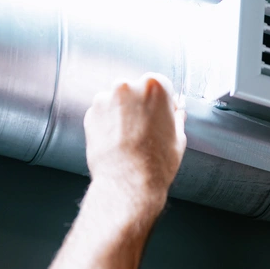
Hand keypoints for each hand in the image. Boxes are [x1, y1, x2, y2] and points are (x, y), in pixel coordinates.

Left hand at [83, 73, 186, 217]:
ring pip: (118, 102)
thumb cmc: (155, 164)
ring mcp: (105, 99)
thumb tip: (177, 115)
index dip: (164, 102)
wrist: (128, 183)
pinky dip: (109, 124)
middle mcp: (127, 86)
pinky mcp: (90, 114)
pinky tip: (119, 142)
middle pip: (136, 90)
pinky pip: (103, 114)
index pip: (161, 85)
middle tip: (147, 129)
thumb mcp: (178, 139)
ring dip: (123, 115)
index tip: (163, 112)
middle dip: (141, 106)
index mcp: (155, 87)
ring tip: (131, 139)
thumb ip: (177, 120)